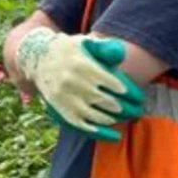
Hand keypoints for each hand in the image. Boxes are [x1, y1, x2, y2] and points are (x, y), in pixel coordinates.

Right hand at [17, 30, 144, 140]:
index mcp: (83, 65)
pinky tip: (114, 135)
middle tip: (137, 110)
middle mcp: (74, 83)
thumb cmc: (69, 50)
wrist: (38, 59)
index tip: (138, 97)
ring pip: (97, 116)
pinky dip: (100, 133)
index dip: (129, 92)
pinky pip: (83, 126)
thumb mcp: (85, 42)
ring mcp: (66, 99)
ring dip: (114, 120)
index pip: (113, 83)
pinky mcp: (61, 111)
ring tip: (124, 118)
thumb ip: (105, 47)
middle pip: (108, 101)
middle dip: (127, 108)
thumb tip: (121, 54)